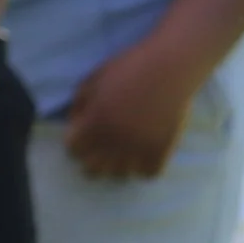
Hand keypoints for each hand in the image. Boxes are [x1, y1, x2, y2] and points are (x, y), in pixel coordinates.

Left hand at [65, 42, 202, 179]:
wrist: (170, 67)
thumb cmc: (128, 68)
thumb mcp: (92, 80)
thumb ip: (78, 106)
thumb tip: (75, 127)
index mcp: (94, 122)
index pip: (73, 150)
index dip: (76, 142)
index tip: (84, 134)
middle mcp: (114, 141)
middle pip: (92, 170)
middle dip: (91, 158)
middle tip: (100, 146)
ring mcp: (138, 148)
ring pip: (119, 175)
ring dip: (117, 164)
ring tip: (122, 151)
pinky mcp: (161, 150)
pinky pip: (147, 174)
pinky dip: (143, 167)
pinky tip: (143, 154)